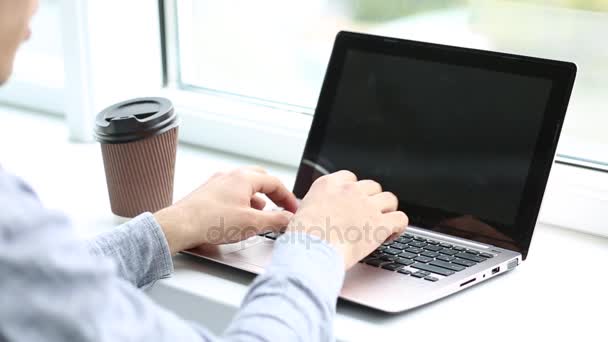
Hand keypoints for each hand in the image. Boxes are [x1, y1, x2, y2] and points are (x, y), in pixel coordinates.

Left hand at [154, 166, 298, 254]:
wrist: (180, 226)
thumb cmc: (211, 221)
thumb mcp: (252, 224)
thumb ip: (275, 220)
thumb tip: (288, 219)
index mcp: (244, 178)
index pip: (275, 183)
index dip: (288, 197)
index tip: (293, 209)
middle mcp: (230, 176)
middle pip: (260, 179)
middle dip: (273, 194)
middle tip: (280, 206)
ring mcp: (217, 184)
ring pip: (244, 187)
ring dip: (257, 199)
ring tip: (260, 214)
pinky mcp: (207, 194)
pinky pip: (231, 194)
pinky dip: (241, 203)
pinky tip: (238, 218)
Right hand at [286, 170, 407, 268]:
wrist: (310, 252)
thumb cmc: (302, 239)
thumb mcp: (302, 213)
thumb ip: (316, 206)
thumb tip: (317, 213)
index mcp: (329, 185)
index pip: (350, 177)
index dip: (355, 191)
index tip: (353, 203)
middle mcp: (350, 190)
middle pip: (372, 186)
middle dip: (372, 200)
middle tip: (368, 216)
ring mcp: (366, 205)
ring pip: (390, 199)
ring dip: (387, 211)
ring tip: (382, 224)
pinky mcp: (380, 224)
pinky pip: (401, 218)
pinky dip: (399, 227)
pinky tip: (391, 234)